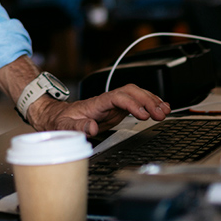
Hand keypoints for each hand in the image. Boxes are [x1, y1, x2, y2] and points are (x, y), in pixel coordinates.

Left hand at [27, 84, 169, 135]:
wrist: (55, 116)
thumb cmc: (59, 121)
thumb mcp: (63, 127)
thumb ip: (76, 128)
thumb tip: (91, 129)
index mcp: (95, 103)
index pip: (117, 97)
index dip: (132, 104)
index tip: (143, 114)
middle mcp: (106, 101)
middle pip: (130, 92)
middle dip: (147, 100)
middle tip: (160, 113)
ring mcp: (112, 104)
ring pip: (135, 94)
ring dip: (151, 100)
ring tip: (164, 110)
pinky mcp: (116, 110)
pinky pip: (135, 103)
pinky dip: (149, 104)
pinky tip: (160, 108)